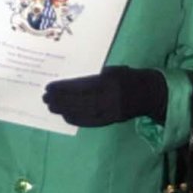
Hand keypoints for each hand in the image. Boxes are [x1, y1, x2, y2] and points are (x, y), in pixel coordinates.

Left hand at [43, 66, 167, 126]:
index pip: (79, 87)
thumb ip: (93, 76)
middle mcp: (107, 99)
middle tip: (45, 98)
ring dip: (65, 110)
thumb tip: (71, 80)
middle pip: (78, 101)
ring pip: (83, 112)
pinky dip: (77, 119)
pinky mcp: (111, 120)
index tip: (49, 87)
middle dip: (60, 100)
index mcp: (107, 83)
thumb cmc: (125, 76)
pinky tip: (66, 117)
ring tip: (51, 107)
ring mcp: (109, 112)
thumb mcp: (110, 70)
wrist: (146, 93)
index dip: (63, 89)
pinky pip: (91, 121)